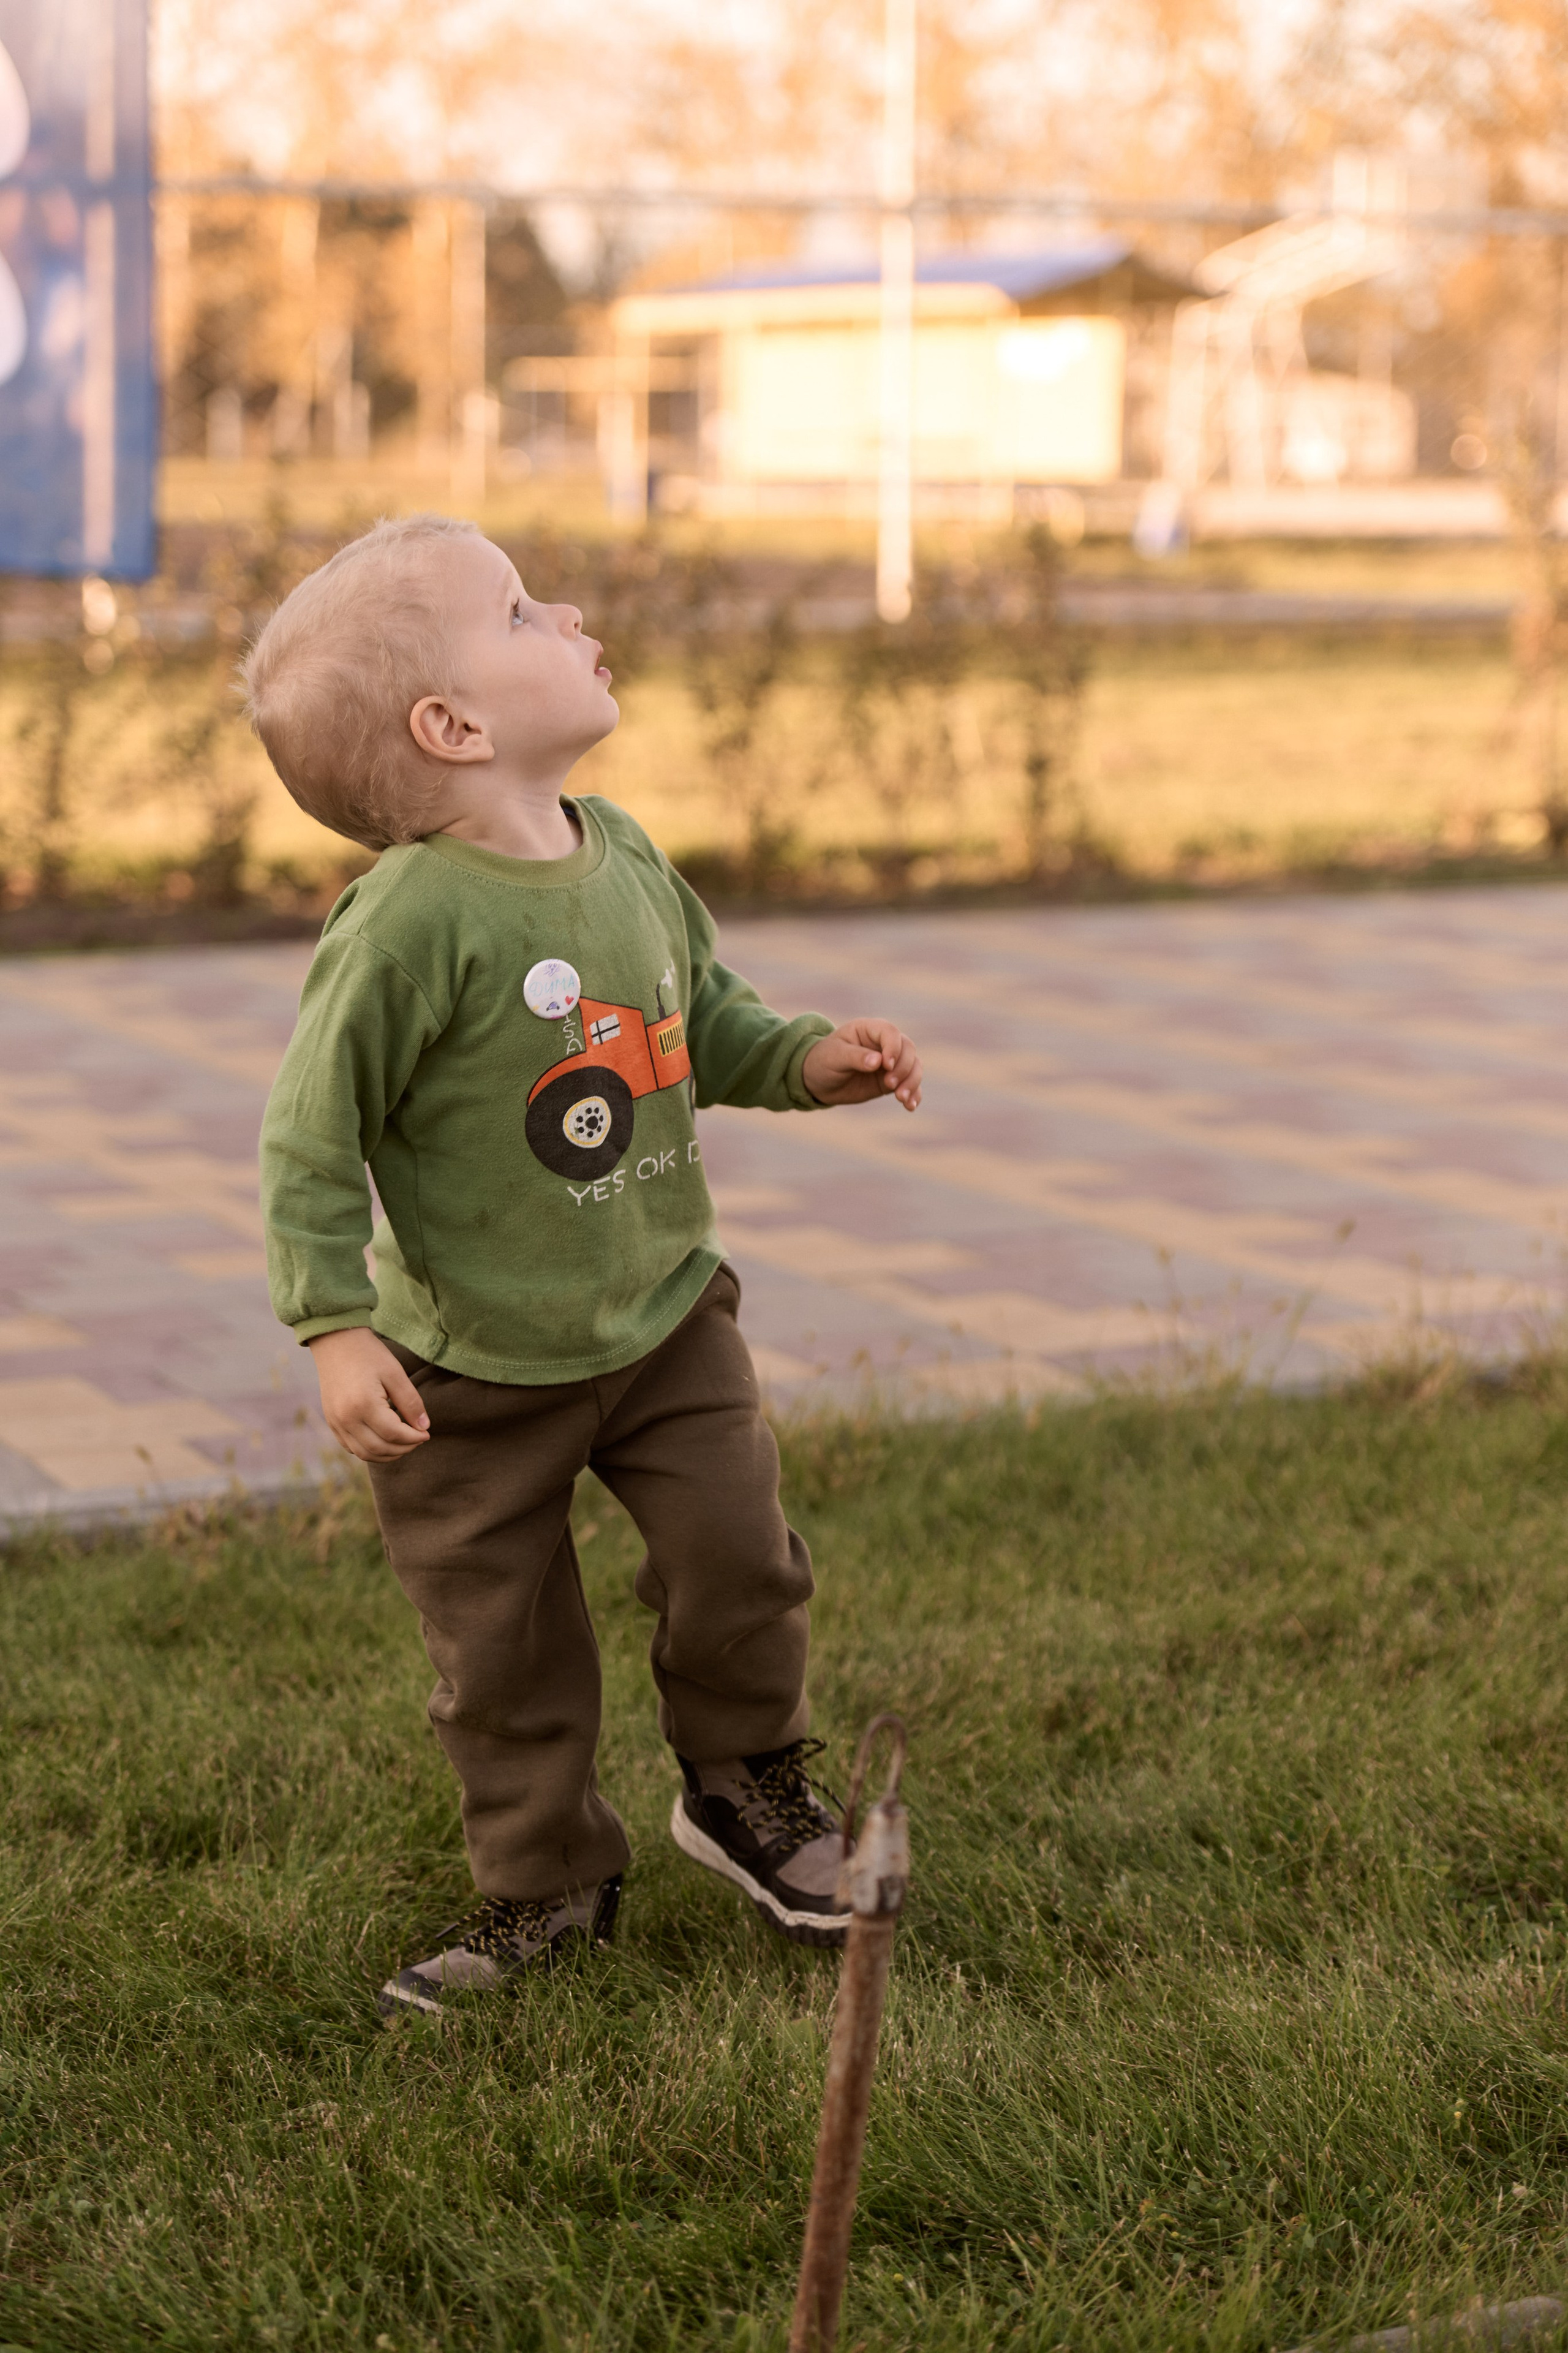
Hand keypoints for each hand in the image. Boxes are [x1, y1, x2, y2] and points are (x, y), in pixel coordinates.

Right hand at [307, 1327, 430, 1461]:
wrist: (336, 1343)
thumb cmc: (368, 1354)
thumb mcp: (395, 1373)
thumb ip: (411, 1402)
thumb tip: (424, 1427)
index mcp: (363, 1404)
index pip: (394, 1434)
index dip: (414, 1438)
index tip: (426, 1433)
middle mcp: (346, 1418)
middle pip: (379, 1448)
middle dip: (403, 1449)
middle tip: (418, 1439)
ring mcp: (336, 1422)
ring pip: (365, 1453)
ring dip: (387, 1454)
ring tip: (404, 1443)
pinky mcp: (332, 1422)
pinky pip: (352, 1447)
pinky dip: (370, 1450)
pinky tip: (384, 1440)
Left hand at [802, 1018, 921, 1111]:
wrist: (819, 1081)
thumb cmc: (824, 1061)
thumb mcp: (834, 1057)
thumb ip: (856, 1057)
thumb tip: (878, 1061)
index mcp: (869, 1030)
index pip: (890, 1033)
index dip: (893, 1048)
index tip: (886, 1065)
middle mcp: (884, 1044)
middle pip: (908, 1049)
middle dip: (904, 1068)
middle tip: (890, 1085)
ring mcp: (891, 1063)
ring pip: (914, 1067)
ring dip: (912, 1082)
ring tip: (902, 1099)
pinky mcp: (892, 1081)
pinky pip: (911, 1085)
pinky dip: (914, 1094)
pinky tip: (910, 1106)